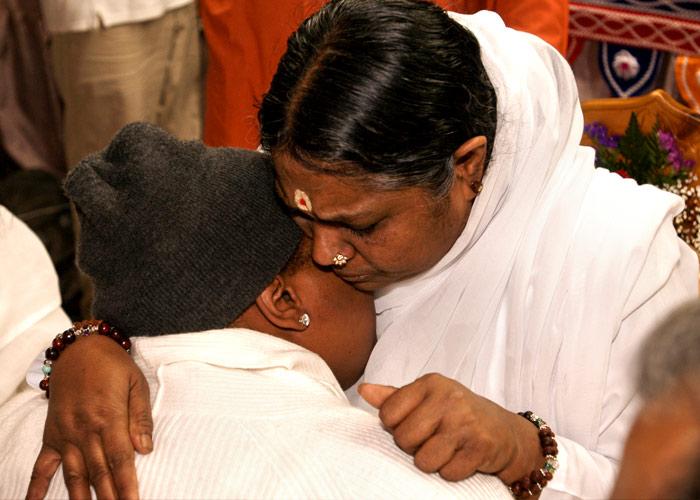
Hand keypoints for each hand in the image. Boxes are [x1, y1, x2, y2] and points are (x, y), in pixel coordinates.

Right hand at [26, 335, 152, 499]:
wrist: (80, 349)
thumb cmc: (114, 366)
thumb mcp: (136, 384)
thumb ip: (141, 418)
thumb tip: (146, 449)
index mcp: (109, 416)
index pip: (120, 459)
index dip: (127, 484)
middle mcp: (84, 429)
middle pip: (99, 472)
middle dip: (109, 497)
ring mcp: (65, 434)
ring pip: (74, 474)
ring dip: (82, 499)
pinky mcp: (51, 434)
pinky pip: (42, 465)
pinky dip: (37, 487)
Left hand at [359, 373, 540, 483]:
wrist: (506, 432)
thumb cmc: (458, 414)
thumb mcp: (427, 399)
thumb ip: (394, 397)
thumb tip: (364, 391)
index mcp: (430, 383)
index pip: (388, 414)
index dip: (396, 427)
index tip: (414, 425)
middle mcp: (448, 398)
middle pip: (404, 439)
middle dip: (413, 447)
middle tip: (432, 439)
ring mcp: (465, 422)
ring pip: (424, 461)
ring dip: (433, 462)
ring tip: (446, 449)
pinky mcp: (480, 446)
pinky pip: (448, 473)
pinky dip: (452, 472)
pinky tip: (462, 457)